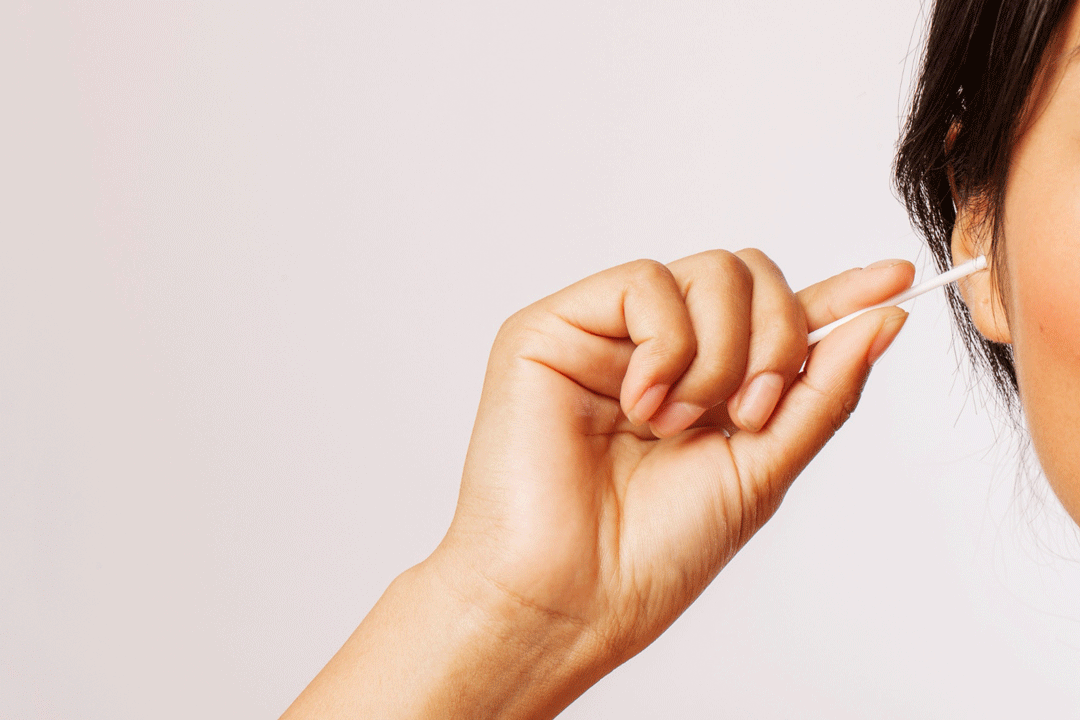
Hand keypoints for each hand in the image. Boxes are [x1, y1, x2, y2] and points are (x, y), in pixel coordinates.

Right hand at [431, 249, 912, 688]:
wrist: (571, 593)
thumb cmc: (654, 551)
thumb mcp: (764, 468)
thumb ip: (821, 390)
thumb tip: (885, 318)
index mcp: (708, 386)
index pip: (777, 320)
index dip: (838, 296)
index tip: (896, 279)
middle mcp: (659, 352)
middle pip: (750, 278)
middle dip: (776, 342)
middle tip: (751, 414)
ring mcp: (608, 335)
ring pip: (708, 272)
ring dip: (720, 354)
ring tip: (676, 424)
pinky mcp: (555, 326)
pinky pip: (645, 283)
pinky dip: (666, 345)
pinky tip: (642, 402)